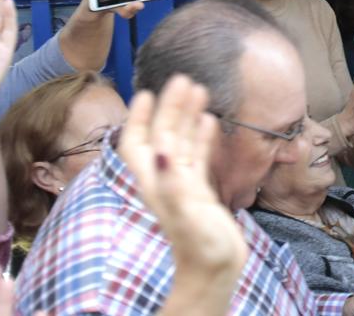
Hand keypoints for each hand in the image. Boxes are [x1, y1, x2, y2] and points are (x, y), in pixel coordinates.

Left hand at [118, 75, 246, 278]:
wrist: (214, 274)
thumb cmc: (201, 249)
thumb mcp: (187, 215)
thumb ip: (174, 185)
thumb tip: (162, 151)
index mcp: (156, 183)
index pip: (139, 144)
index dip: (140, 118)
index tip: (146, 92)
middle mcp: (166, 179)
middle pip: (163, 135)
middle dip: (169, 108)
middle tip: (183, 79)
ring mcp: (183, 185)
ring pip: (181, 142)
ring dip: (187, 116)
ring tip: (199, 90)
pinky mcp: (200, 191)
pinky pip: (199, 157)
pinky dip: (203, 137)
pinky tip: (210, 121)